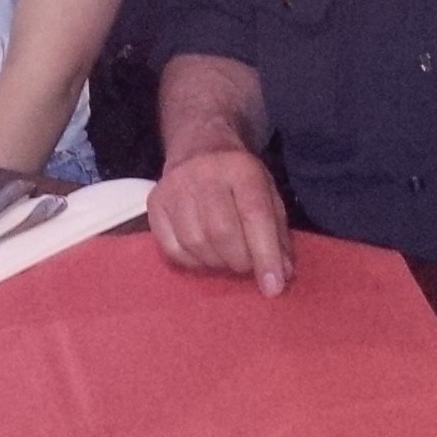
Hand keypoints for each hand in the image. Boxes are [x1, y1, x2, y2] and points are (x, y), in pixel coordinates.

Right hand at [147, 146, 293, 293]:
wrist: (199, 148)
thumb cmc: (240, 179)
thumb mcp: (268, 195)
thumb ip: (277, 234)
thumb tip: (282, 275)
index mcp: (241, 169)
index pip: (255, 215)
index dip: (265, 255)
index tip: (273, 288)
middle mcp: (204, 174)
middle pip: (222, 232)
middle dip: (240, 261)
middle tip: (247, 266)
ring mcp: (174, 188)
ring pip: (196, 243)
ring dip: (217, 263)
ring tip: (227, 258)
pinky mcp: (155, 204)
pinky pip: (173, 249)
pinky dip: (194, 262)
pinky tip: (205, 254)